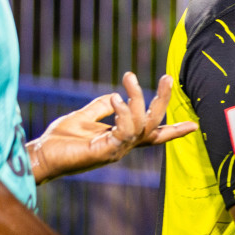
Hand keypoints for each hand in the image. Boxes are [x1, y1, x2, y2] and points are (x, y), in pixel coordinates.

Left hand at [28, 72, 196, 182]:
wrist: (39, 157)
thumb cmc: (58, 140)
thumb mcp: (82, 117)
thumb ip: (100, 108)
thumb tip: (116, 96)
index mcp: (121, 139)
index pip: (152, 135)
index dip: (174, 130)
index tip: (195, 125)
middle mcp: (123, 146)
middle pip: (153, 125)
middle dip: (163, 101)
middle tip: (168, 77)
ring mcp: (117, 150)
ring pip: (142, 125)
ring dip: (138, 100)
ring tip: (129, 79)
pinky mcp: (106, 151)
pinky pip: (125, 131)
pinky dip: (124, 113)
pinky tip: (116, 99)